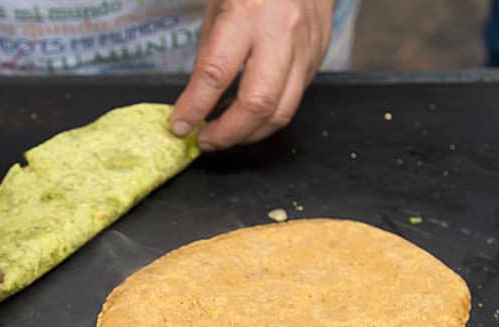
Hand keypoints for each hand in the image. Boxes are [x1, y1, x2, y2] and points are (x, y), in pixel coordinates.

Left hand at [169, 0, 334, 149]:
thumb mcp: (218, 8)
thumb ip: (209, 55)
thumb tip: (195, 102)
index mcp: (247, 12)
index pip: (216, 73)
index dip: (194, 107)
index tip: (179, 125)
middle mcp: (281, 32)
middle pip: (257, 102)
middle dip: (227, 133)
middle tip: (205, 141)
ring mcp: (306, 48)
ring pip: (282, 111)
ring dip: (249, 134)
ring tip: (225, 135)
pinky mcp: (319, 59)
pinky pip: (294, 99)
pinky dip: (267, 116)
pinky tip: (248, 117)